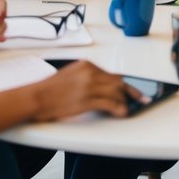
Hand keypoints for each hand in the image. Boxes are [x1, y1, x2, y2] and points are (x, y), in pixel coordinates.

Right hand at [25, 60, 140, 120]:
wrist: (35, 97)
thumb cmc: (50, 90)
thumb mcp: (71, 75)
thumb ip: (88, 78)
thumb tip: (105, 86)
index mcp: (86, 65)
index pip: (111, 74)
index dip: (124, 83)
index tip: (134, 89)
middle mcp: (90, 72)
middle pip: (118, 82)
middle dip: (132, 91)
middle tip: (143, 98)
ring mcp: (88, 85)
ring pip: (116, 92)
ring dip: (125, 101)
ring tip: (130, 109)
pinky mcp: (86, 99)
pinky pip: (109, 103)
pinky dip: (119, 108)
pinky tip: (122, 113)